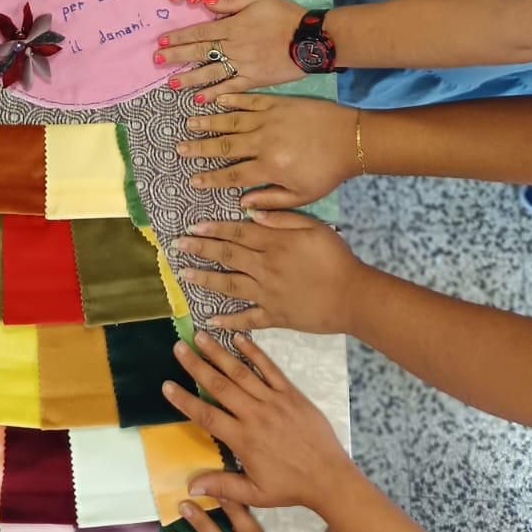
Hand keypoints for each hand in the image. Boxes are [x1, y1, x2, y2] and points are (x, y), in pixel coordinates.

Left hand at [161, 0, 306, 98]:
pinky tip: (200, 98)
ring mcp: (243, 65)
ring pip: (211, 72)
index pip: (200, 31)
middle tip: (156, 60)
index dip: (179, 37)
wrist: (310, 38)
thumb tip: (204, 2)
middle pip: (200, 51)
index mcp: (233, 25)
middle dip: (176, 56)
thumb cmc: (285, 15)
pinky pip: (231, 87)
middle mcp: (234, 46)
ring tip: (171, 83)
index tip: (162, 41)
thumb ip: (230, 2)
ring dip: (189, 78)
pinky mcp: (254, 80)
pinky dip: (215, 94)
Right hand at [164, 330, 353, 511]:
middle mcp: (255, 415)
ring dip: (219, 353)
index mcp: (243, 439)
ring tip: (201, 336)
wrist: (329, 477)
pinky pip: (269, 369)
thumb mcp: (255, 493)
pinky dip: (254, 353)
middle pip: (220, 386)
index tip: (167, 386)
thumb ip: (223, 486)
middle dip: (197, 365)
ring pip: (241, 372)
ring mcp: (273, 401)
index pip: (207, 416)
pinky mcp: (290, 394)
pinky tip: (239, 338)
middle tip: (178, 347)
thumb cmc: (291, 487)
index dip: (185, 400)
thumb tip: (191, 486)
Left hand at [173, 210, 361, 333]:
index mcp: (274, 244)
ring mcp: (267, 294)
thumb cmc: (337, 258)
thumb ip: (283, 217)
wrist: (354, 296)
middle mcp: (265, 268)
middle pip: (227, 257)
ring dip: (205, 280)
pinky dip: (229, 320)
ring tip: (185, 275)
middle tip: (178, 246)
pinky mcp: (275, 316)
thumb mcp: (314, 227)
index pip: (236, 234)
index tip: (193, 227)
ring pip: (230, 286)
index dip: (212, 230)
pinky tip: (211, 319)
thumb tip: (252, 211)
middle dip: (200, 250)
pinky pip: (248, 319)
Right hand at [179, 94, 359, 209]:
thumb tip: (243, 204)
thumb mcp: (303, 195)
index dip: (211, 178)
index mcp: (270, 167)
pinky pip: (249, 100)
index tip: (193, 179)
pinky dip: (232, 100)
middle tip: (179, 149)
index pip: (233, 175)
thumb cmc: (328, 171)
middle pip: (225, 146)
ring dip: (209, 122)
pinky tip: (216, 100)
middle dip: (200, 148)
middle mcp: (264, 142)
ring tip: (189, 122)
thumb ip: (272, 200)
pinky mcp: (277, 103)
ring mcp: (269, 119)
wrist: (351, 138)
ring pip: (232, 121)